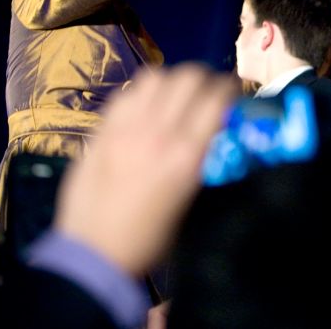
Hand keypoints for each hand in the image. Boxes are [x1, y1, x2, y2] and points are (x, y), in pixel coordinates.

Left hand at [54, 64, 235, 275]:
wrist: (93, 254)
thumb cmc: (151, 238)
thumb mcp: (191, 199)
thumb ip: (201, 159)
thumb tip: (213, 132)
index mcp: (186, 155)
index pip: (216, 98)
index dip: (231, 87)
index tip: (237, 91)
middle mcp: (158, 132)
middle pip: (188, 77)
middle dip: (206, 78)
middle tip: (211, 90)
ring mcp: (125, 128)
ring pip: (156, 77)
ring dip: (173, 80)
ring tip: (178, 94)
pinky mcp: (100, 132)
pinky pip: (126, 94)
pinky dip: (143, 93)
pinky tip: (147, 107)